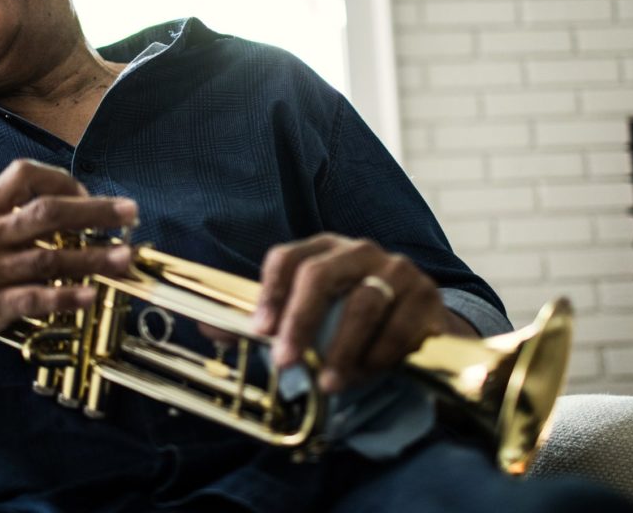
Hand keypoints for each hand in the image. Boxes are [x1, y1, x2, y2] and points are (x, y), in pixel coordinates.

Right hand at [0, 159, 136, 366]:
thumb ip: (2, 221)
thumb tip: (53, 214)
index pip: (25, 175)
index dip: (63, 180)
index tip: (88, 194)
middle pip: (50, 211)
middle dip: (96, 211)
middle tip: (131, 214)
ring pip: (51, 256)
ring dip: (94, 256)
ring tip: (126, 258)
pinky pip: (34, 297)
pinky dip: (66, 296)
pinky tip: (91, 296)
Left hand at [252, 234, 466, 393]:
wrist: (422, 323)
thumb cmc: (353, 318)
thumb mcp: (311, 316)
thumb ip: (264, 323)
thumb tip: (206, 328)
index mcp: (324, 250)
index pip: (288, 258)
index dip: (270, 293)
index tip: (260, 332)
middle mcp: (358, 250)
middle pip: (320, 276)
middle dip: (299, 322)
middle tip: (286, 362)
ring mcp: (396, 269)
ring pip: (363, 303)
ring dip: (341, 349)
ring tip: (329, 383)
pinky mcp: (426, 294)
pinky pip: (399, 325)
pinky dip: (379, 355)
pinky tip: (365, 374)